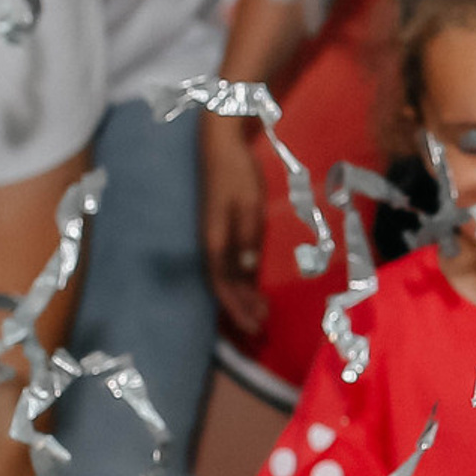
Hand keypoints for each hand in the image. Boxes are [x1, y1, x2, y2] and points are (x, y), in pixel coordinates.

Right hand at [198, 114, 270, 336]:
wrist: (222, 145)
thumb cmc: (236, 173)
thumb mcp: (248, 206)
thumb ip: (246, 238)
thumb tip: (245, 270)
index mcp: (214, 240)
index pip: (222, 284)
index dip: (236, 307)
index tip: (253, 325)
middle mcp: (212, 244)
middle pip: (224, 286)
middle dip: (241, 310)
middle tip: (261, 331)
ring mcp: (217, 237)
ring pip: (228, 277)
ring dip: (244, 298)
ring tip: (263, 317)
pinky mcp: (225, 230)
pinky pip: (232, 264)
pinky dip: (245, 281)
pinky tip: (257, 290)